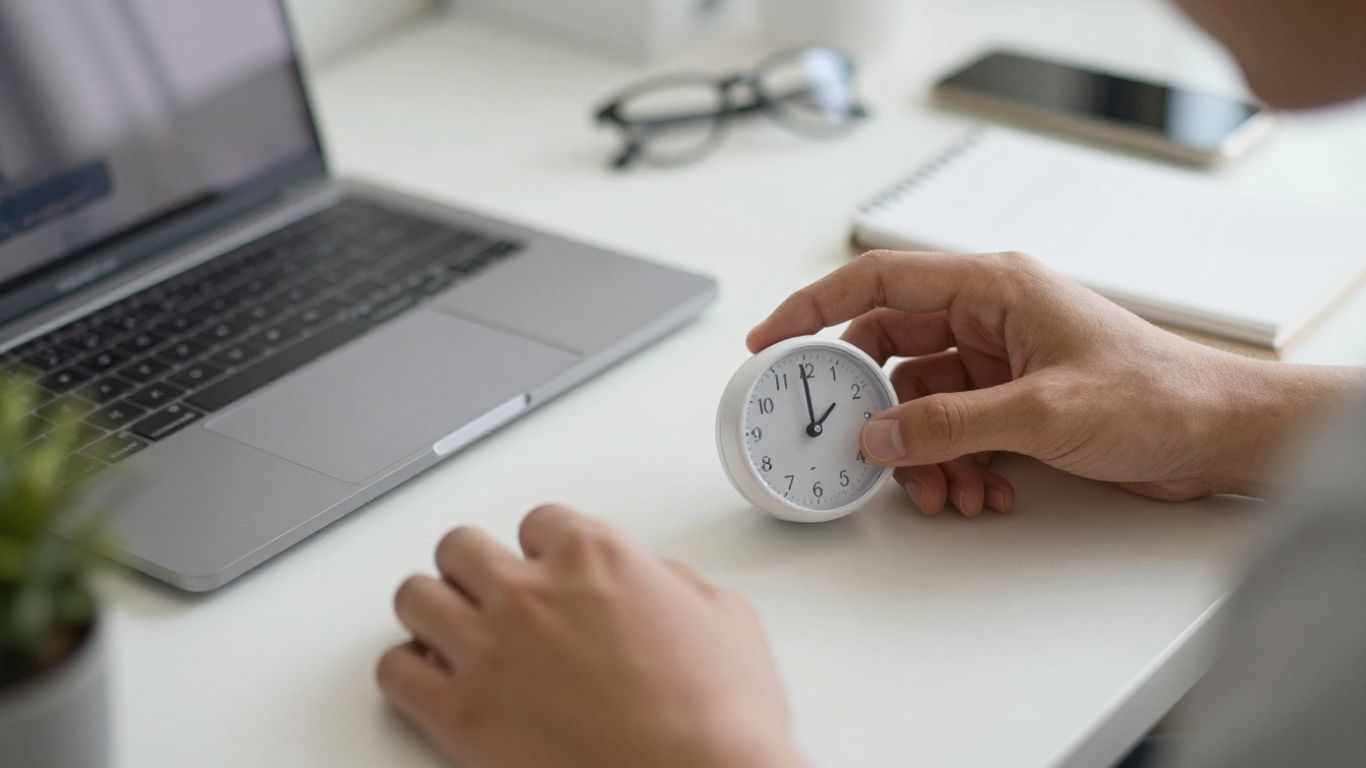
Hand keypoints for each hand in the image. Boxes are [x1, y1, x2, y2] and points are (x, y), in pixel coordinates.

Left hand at [378, 505, 798, 767]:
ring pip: (414, 597)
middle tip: (489, 595)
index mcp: (596, 555)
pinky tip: (432, 682)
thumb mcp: (725, 616)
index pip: (537, 521)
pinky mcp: (461, 715)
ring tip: (450, 633)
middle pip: (460, 547)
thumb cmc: (722, 716)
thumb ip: (674, 583)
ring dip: (432, 611)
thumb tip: (656, 584)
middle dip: (475, 570)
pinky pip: (393, 671)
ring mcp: (490, 651)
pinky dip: (406, 672)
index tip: (547, 570)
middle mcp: (533, 591)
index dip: (542, 549)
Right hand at [748, 251, 1361, 515]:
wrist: (1218, 432)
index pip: (878, 279)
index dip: (814, 307)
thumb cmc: (1156, 393)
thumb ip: (948, 423)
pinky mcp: (1010, 401)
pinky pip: (951, 430)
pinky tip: (983, 491)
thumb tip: (875, 437)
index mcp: (991, 287)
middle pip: (889, 351)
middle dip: (872, 408)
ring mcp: (997, 361)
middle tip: (848, 446)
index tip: (771, 341)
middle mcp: (987, 317)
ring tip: (944, 490)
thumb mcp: (1041, 410)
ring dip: (919, 452)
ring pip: (918, 402)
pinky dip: (954, 464)